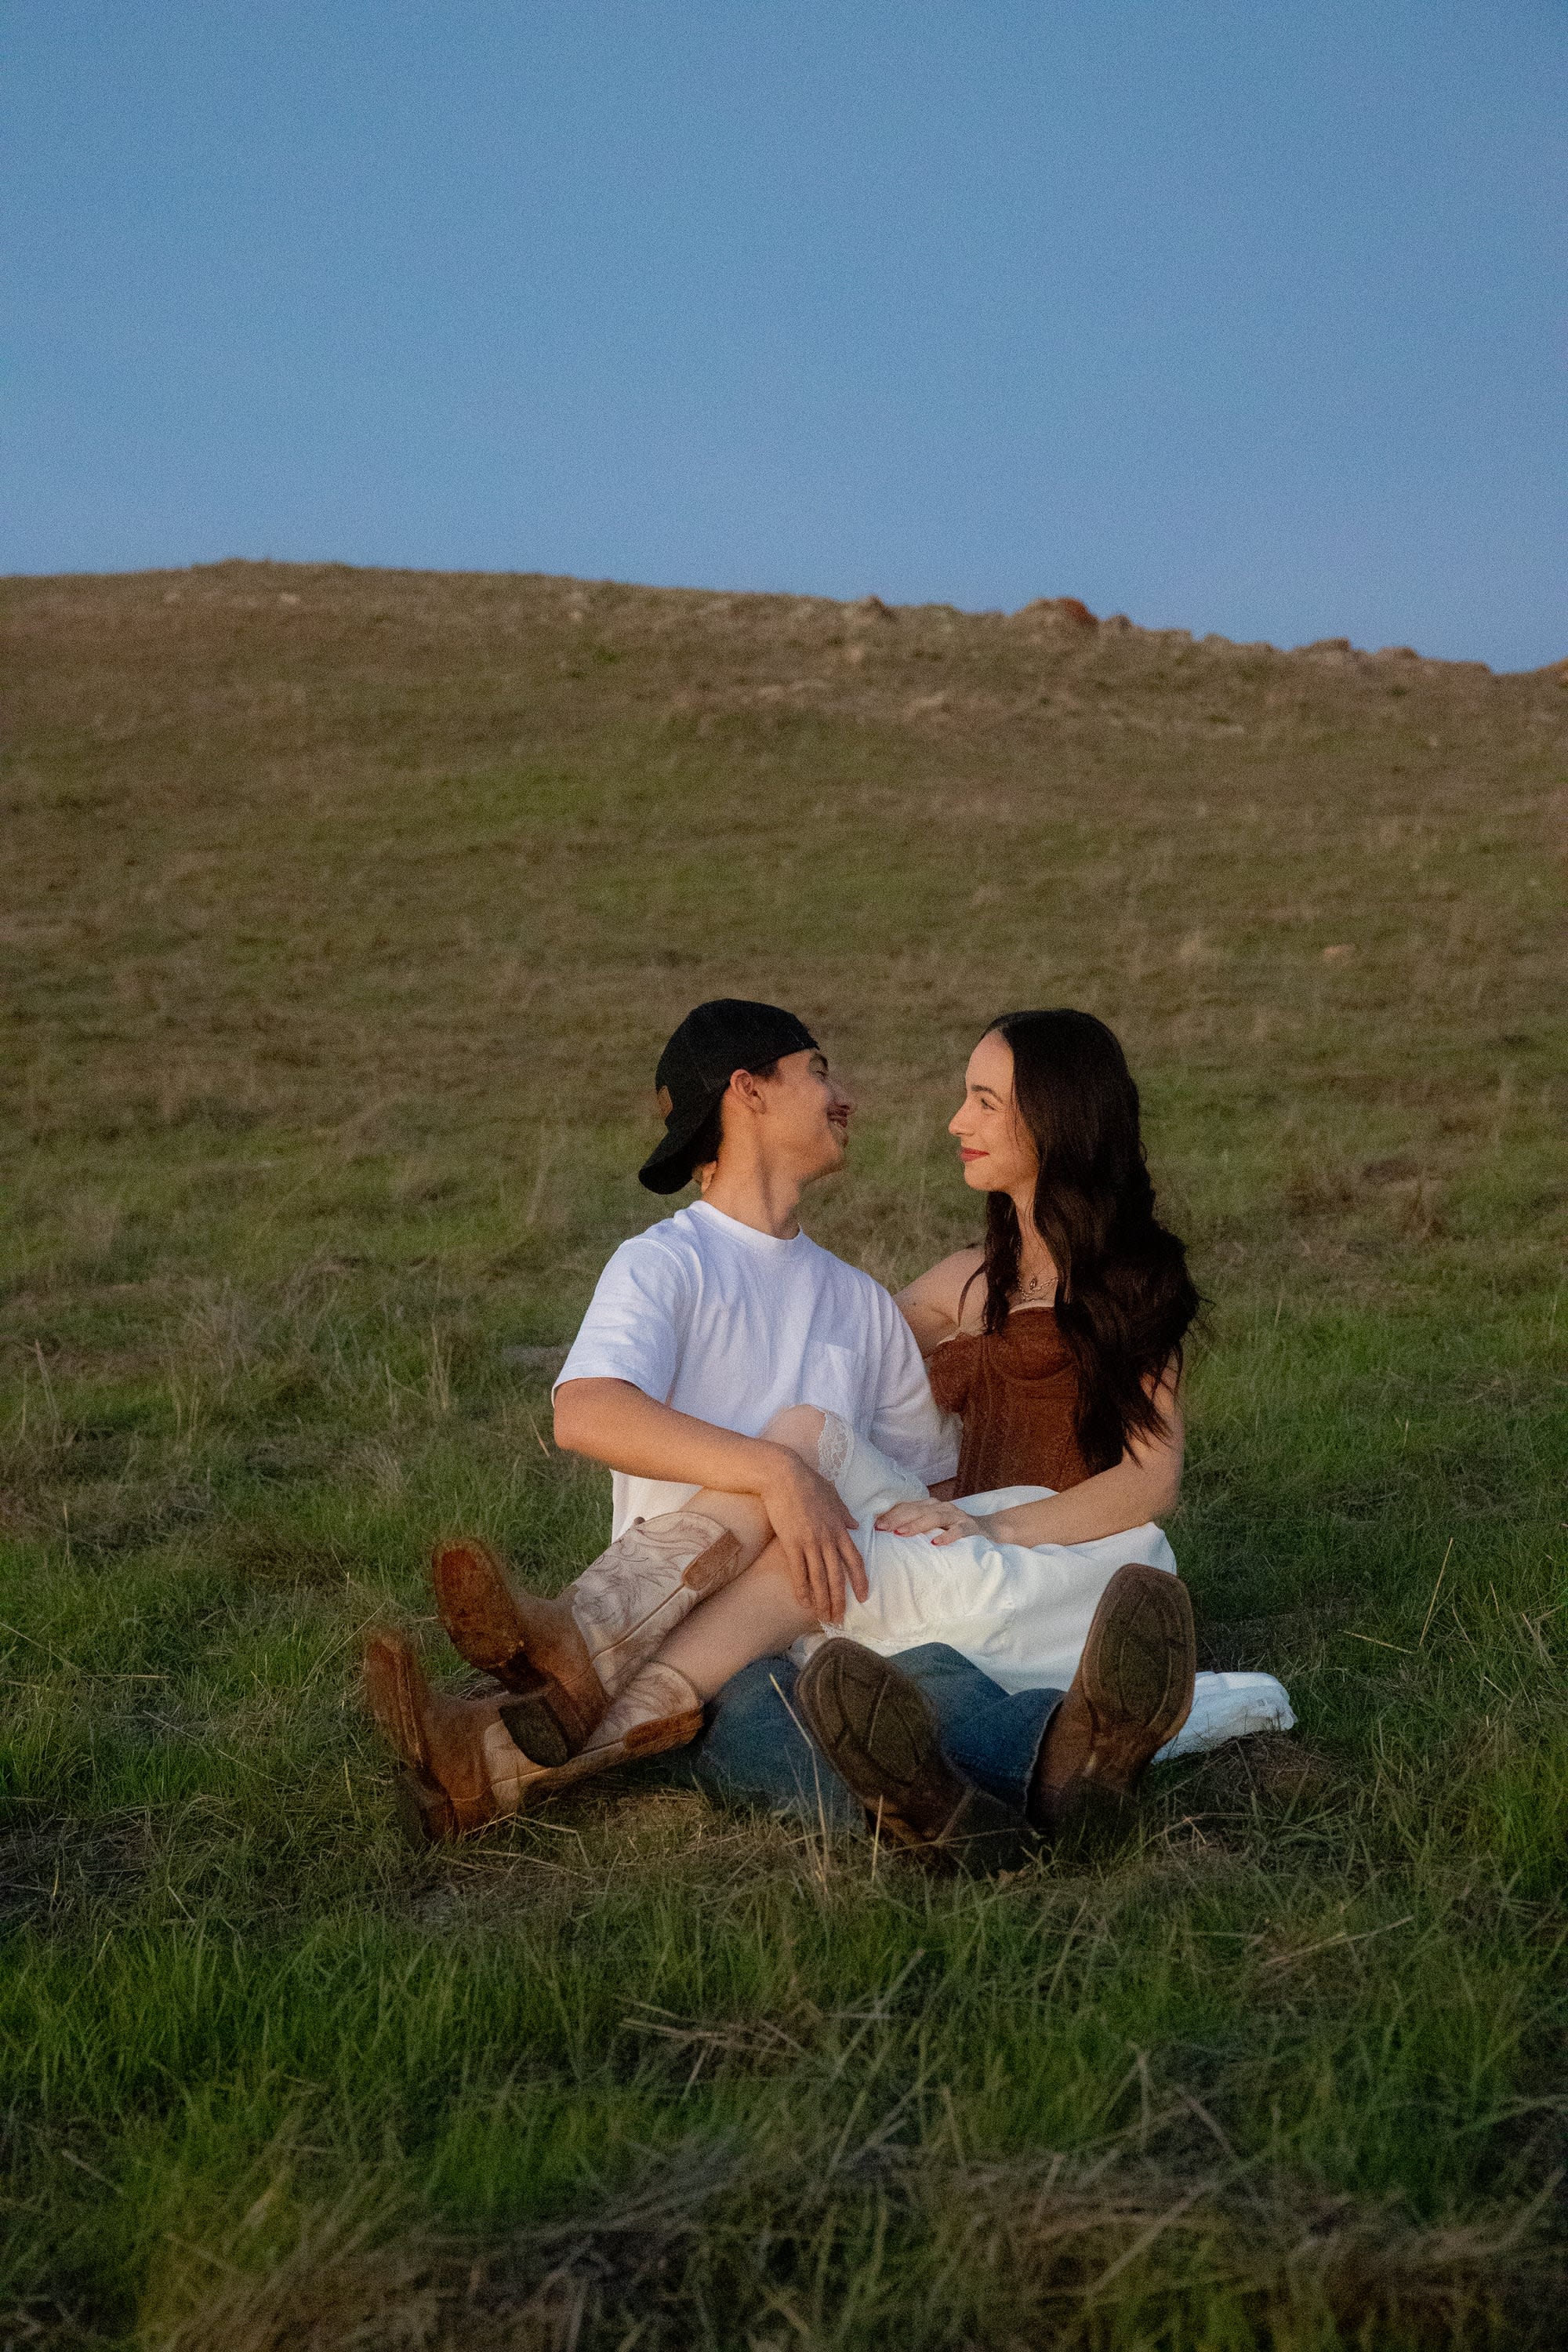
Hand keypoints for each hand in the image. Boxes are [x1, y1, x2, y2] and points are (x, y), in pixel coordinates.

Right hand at [761, 1450, 867, 1622]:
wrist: (784, 1475)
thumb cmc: (808, 1482)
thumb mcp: (833, 1495)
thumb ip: (845, 1513)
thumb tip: (856, 1525)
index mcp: (839, 1528)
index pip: (855, 1560)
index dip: (859, 1581)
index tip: (862, 1597)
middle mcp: (828, 1539)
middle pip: (837, 1576)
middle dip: (839, 1600)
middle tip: (839, 1618)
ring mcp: (810, 1542)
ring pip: (819, 1578)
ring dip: (822, 1600)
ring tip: (823, 1616)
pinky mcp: (791, 1543)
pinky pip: (798, 1572)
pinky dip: (802, 1589)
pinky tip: (804, 1603)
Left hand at [873, 1499, 985, 1546]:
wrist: (988, 1529)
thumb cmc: (953, 1530)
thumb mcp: (934, 1526)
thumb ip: (916, 1526)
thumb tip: (888, 1532)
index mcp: (931, 1506)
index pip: (908, 1507)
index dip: (891, 1514)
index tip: (875, 1524)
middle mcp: (942, 1507)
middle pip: (916, 1510)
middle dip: (897, 1518)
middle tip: (881, 1528)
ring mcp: (956, 1516)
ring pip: (934, 1517)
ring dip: (916, 1525)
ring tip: (900, 1533)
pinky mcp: (970, 1527)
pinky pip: (958, 1530)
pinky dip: (947, 1536)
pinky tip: (936, 1543)